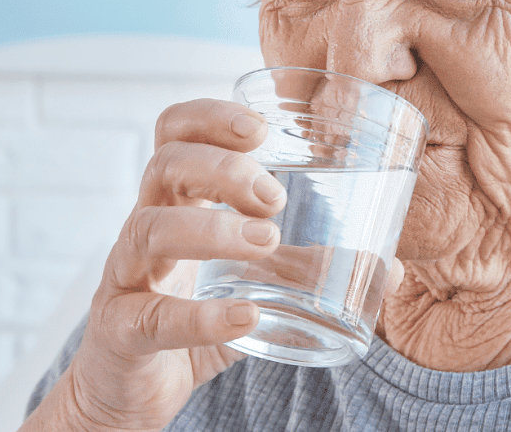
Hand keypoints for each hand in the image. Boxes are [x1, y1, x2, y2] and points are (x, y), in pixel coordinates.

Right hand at [20, 99, 286, 431]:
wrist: (130, 393)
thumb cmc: (188, 319)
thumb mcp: (252, 285)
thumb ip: (307, 270)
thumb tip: (391, 266)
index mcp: (174, 203)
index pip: (175, 133)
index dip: (211, 116)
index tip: (261, 128)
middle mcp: (144, 227)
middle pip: (164, 166)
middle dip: (222, 168)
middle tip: (275, 196)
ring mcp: (124, 277)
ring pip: (148, 228)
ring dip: (212, 229)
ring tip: (267, 241)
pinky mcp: (119, 332)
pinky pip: (149, 317)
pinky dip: (199, 317)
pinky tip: (244, 316)